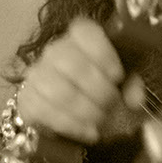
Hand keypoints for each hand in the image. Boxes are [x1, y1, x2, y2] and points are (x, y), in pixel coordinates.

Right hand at [18, 16, 145, 143]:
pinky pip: (47, 112)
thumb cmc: (102, 89)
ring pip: (59, 91)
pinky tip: (89, 131)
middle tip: (113, 104)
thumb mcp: (124, 84)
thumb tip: (134, 99)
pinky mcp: (27, 99)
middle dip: (98, 90)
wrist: (72, 110)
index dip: (102, 53)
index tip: (117, 76)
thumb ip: (133, 86)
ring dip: (85, 110)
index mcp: (80, 38)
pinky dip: (73, 125)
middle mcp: (55, 51)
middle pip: (72, 64)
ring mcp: (37, 74)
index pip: (84, 31)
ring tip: (101, 120)